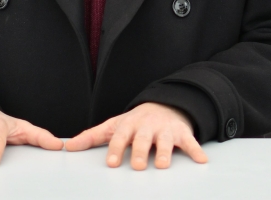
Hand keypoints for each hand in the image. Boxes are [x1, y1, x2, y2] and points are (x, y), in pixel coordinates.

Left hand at [64, 102, 207, 169]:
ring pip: (165, 141)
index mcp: (129, 124)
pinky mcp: (181, 132)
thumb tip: (69, 146)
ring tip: (163, 165)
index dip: (116, 149)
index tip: (113, 163)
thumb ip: (92, 137)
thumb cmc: (136, 122)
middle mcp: (147, 125)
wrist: (165, 105)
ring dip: (164, 152)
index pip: (120, 136)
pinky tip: (201, 160)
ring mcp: (165, 129)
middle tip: (138, 166)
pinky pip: (189, 141)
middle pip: (142, 139)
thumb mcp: (115, 126)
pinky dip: (196, 150)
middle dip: (140, 151)